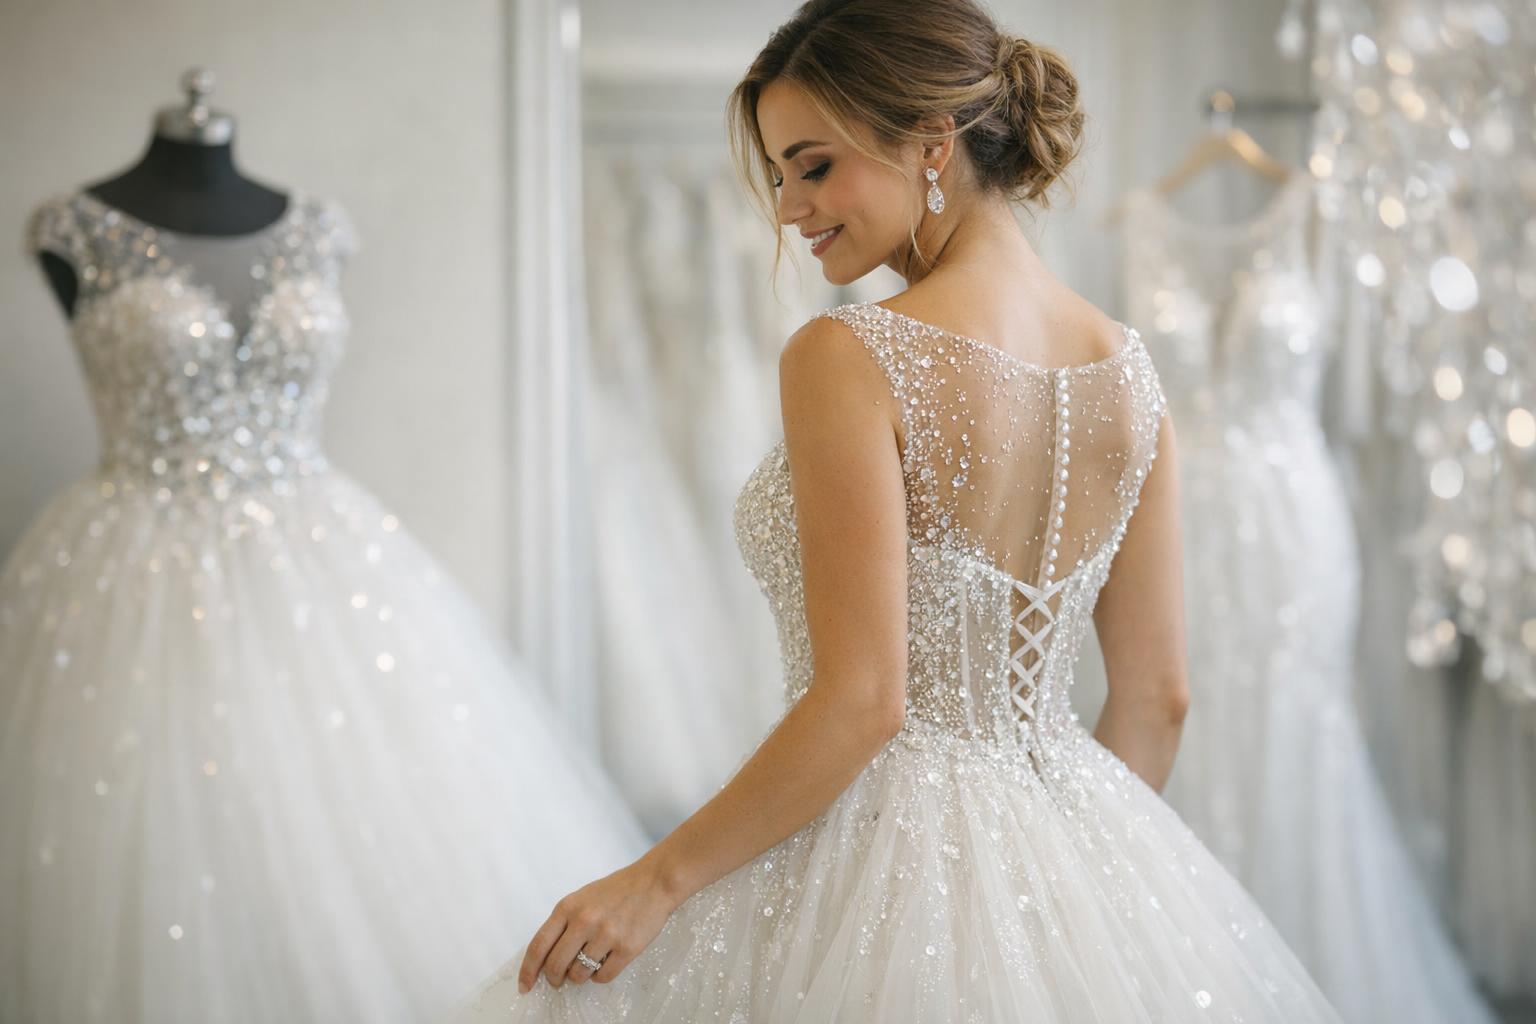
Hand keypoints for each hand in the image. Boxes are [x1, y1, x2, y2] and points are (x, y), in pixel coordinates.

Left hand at [517, 857, 680, 992]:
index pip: (538, 946)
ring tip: (589, 963)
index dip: (528, 971)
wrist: (654, 882)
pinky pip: (603, 977)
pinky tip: (606, 963)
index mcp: (568, 907)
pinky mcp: (627, 948)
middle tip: (559, 980)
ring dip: (580, 976)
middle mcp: (584, 921)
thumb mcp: (582, 898)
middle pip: (556, 966)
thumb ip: (563, 923)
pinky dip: (600, 976)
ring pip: (579, 975)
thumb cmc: (616, 890)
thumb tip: (545, 958)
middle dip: (554, 979)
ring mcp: (606, 935)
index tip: (525, 986)